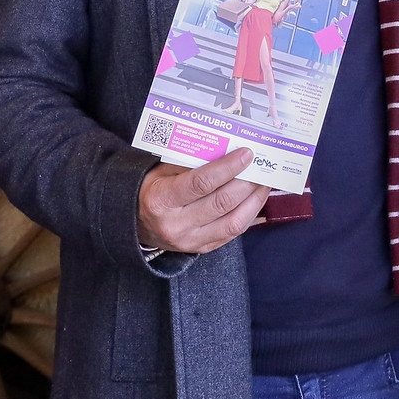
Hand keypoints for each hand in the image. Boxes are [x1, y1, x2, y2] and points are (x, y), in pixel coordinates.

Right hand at [137, 148, 270, 253]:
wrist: (134, 223)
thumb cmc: (152, 189)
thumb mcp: (162, 170)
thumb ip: (190, 162)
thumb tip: (227, 150)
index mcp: (161, 199)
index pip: (201, 183)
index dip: (228, 167)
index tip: (246, 154)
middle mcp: (176, 224)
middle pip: (221, 202)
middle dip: (247, 183)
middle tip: (262, 166)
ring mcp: (189, 241)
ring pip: (233, 222)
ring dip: (254, 200)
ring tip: (264, 183)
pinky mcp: (201, 249)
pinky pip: (232, 233)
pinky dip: (249, 215)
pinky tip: (255, 200)